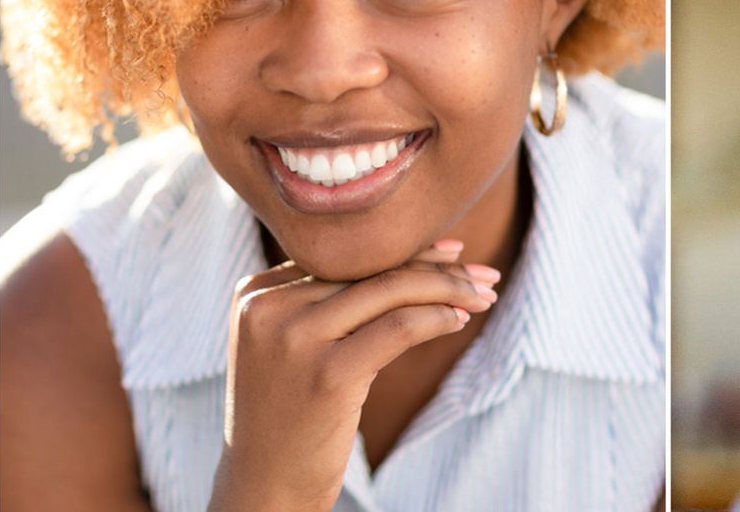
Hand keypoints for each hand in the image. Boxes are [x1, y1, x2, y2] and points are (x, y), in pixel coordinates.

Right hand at [207, 240, 501, 511]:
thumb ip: (323, 306)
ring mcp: (295, 338)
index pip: (343, 258)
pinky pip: (399, 327)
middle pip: (367, 270)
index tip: (450, 253)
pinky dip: (438, 318)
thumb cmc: (288, 420)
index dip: (402, 251)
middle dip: (434, 267)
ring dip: (447, 289)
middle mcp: (269, 307)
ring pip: (389, 291)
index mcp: (254, 293)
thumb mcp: (290, 350)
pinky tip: (461, 321)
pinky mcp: (328, 374)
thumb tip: (403, 266)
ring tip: (484, 294)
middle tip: (482, 272)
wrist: (263, 488)